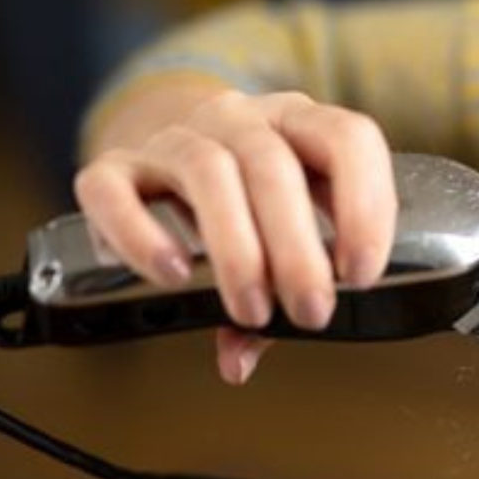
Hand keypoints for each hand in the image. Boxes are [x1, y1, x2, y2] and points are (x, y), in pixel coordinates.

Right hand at [74, 89, 397, 383]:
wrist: (166, 158)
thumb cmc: (246, 204)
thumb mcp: (284, 231)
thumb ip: (280, 289)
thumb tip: (240, 359)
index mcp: (299, 124)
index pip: (347, 139)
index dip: (364, 206)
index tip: (361, 275)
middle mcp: (240, 119)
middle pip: (273, 166)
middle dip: (298, 250)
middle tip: (310, 312)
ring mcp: (174, 137)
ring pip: (207, 172)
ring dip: (236, 251)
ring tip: (251, 312)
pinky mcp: (114, 166)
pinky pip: (114, 191)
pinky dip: (140, 235)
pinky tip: (171, 276)